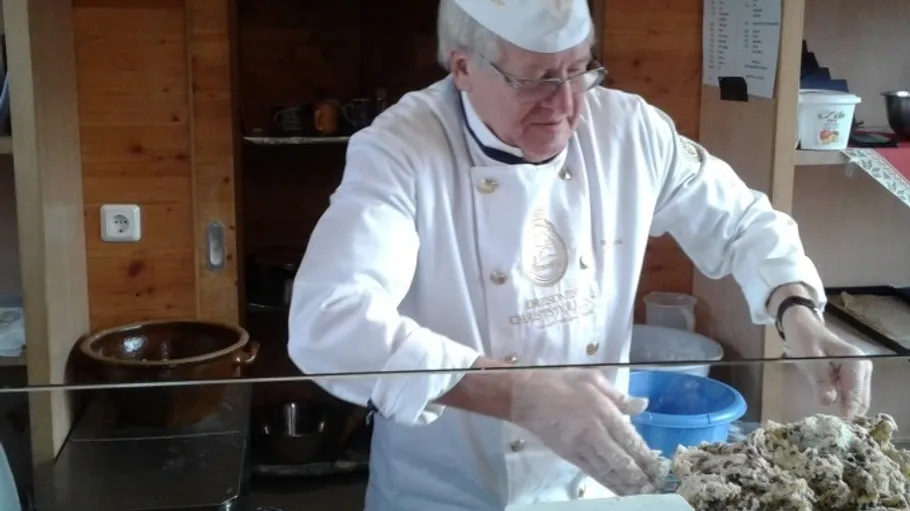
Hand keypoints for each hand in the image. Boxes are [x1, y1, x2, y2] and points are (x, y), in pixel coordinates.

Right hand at [509, 369, 666, 495]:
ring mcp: (581, 446)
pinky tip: (619, 490)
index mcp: (603, 411)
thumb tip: (643, 405)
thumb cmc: (561, 382)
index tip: (658, 467)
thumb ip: (619, 396)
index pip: (630, 438)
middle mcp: (594, 432)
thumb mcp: (593, 379)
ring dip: (626, 484)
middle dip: (640, 475)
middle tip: (656, 487)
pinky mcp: (569, 455)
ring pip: (608, 471)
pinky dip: (607, 482)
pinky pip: (592, 472)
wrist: (526, 395)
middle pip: (622, 460)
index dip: (645, 455)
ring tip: (644, 494)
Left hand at [782, 307, 872, 416]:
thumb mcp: (809, 359)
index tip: (840, 426)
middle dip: (850, 413)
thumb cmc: (805, 340)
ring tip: (833, 423)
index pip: (856, 392)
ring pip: (857, 399)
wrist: (803, 327)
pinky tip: (832, 411)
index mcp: (855, 362)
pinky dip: (843, 403)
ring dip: (846, 409)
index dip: (849, 410)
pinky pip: (850, 394)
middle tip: (834, 429)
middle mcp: (863, 368)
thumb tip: (828, 401)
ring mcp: (859, 372)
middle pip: (861, 399)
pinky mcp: (852, 377)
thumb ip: (820, 380)